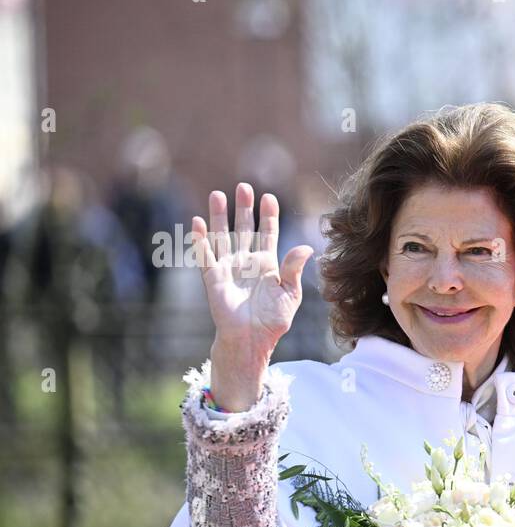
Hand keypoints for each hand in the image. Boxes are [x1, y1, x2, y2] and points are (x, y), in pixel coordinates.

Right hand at [193, 182, 312, 408]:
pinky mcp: (212, 277)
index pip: (268, 233)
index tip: (269, 196)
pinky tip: (198, 222)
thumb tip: (306, 247)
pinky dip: (200, 239)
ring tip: (218, 195)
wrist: (252, 339)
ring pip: (223, 236)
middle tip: (243, 186)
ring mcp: (228, 268)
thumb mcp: (290, 293)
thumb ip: (294, 269)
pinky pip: (205, 255)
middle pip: (244, 229)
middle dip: (244, 208)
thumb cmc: (273, 320)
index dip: (268, 216)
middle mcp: (246, 262)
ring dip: (219, 216)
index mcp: (267, 264)